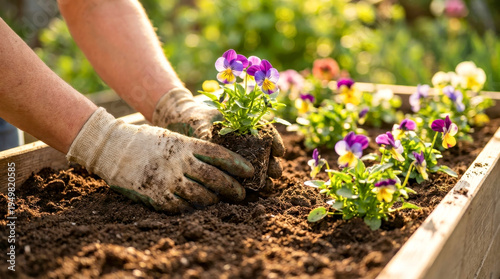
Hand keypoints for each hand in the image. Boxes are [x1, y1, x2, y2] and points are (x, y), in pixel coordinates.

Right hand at [67, 108, 253, 212]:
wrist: (113, 148)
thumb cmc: (146, 140)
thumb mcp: (172, 137)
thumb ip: (193, 148)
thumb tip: (217, 160)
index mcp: (185, 145)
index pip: (218, 154)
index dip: (237, 164)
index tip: (250, 171)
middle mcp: (179, 162)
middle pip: (214, 178)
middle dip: (232, 187)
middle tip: (242, 194)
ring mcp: (168, 180)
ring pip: (201, 196)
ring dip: (215, 200)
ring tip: (221, 201)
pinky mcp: (157, 196)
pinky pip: (182, 207)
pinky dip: (193, 208)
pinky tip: (199, 207)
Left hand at [152, 88, 284, 182]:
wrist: (181, 123)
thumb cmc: (194, 119)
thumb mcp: (201, 123)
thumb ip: (207, 133)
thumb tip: (211, 144)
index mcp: (243, 124)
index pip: (266, 131)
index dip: (275, 141)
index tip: (279, 152)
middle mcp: (244, 139)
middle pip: (265, 152)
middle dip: (273, 164)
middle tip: (275, 174)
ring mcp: (237, 154)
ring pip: (257, 166)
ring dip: (265, 176)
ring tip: (267, 187)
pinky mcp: (227, 168)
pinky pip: (241, 176)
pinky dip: (249, 184)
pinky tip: (253, 191)